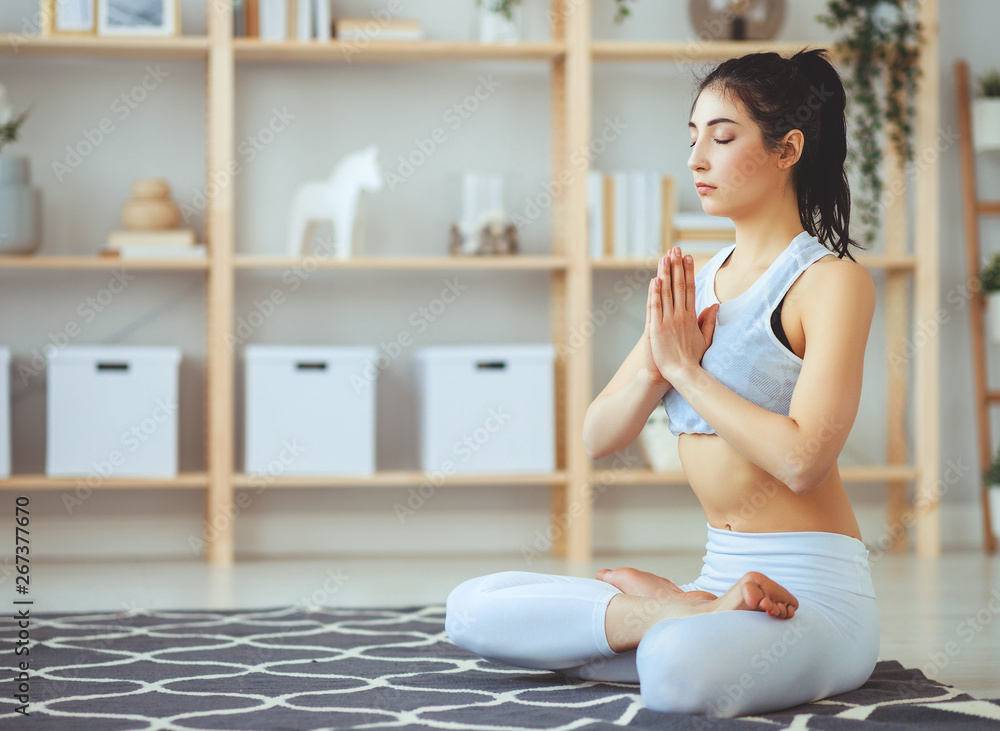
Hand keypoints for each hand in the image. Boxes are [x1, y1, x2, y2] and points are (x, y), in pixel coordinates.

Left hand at [646, 247, 718, 384]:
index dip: (688, 271)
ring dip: (665, 273)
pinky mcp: (657, 328)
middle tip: (675, 248)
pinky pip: (655, 307)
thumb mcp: (705, 338)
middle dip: (677, 266)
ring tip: (664, 257)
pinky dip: (655, 293)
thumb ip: (709, 321)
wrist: (682, 375)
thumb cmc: (692, 359)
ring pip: (667, 292)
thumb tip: (715, 305)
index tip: (687, 257)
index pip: (690, 288)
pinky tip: (655, 280)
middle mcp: (681, 316)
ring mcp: (668, 321)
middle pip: (679, 286)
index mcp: (691, 317)